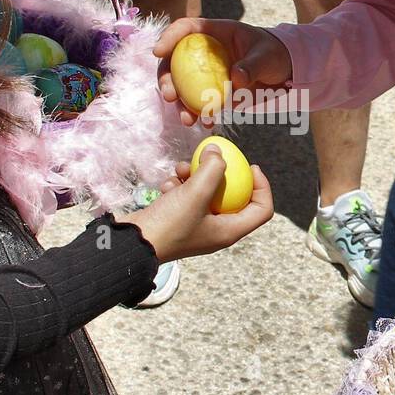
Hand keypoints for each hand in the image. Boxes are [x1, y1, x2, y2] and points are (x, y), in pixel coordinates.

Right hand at [119, 151, 273, 260]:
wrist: (132, 243)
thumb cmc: (169, 224)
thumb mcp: (196, 193)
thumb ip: (212, 169)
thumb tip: (217, 151)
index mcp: (229, 231)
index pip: (262, 210)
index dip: (262, 187)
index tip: (250, 166)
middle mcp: (216, 230)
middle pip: (233, 197)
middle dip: (220, 175)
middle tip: (211, 159)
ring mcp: (197, 226)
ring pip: (206, 193)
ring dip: (195, 176)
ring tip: (180, 169)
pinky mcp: (179, 220)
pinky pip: (187, 197)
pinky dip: (179, 186)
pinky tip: (167, 185)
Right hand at [154, 18, 293, 127]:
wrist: (284, 72)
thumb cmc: (275, 54)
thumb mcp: (267, 56)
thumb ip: (252, 65)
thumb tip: (236, 78)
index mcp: (213, 33)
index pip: (185, 29)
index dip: (168, 38)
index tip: (158, 52)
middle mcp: (203, 52)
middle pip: (174, 61)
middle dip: (166, 79)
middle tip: (169, 96)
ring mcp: (205, 73)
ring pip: (182, 87)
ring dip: (180, 104)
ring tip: (187, 120)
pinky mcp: (212, 92)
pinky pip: (199, 103)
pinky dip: (200, 115)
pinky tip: (208, 124)